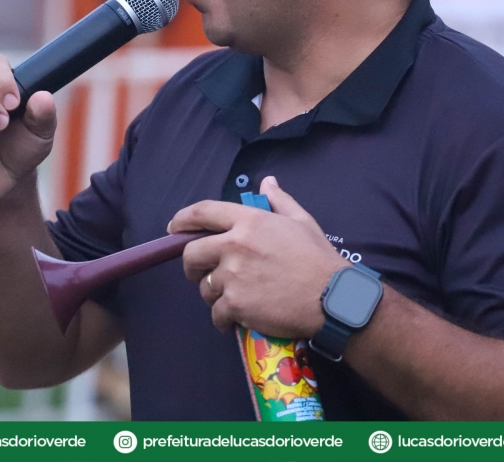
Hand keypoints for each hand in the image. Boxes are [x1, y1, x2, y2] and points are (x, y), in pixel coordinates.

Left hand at [170, 176, 348, 336]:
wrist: (331, 298)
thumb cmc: (318, 259)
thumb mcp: (302, 221)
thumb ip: (280, 200)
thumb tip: (267, 182)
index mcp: (250, 221)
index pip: (204, 212)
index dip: (183, 219)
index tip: (173, 229)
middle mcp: (235, 245)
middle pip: (192, 253)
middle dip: (193, 265)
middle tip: (203, 274)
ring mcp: (233, 276)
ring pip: (205, 287)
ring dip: (214, 294)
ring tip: (234, 299)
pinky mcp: (235, 304)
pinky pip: (216, 313)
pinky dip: (224, 319)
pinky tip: (236, 320)